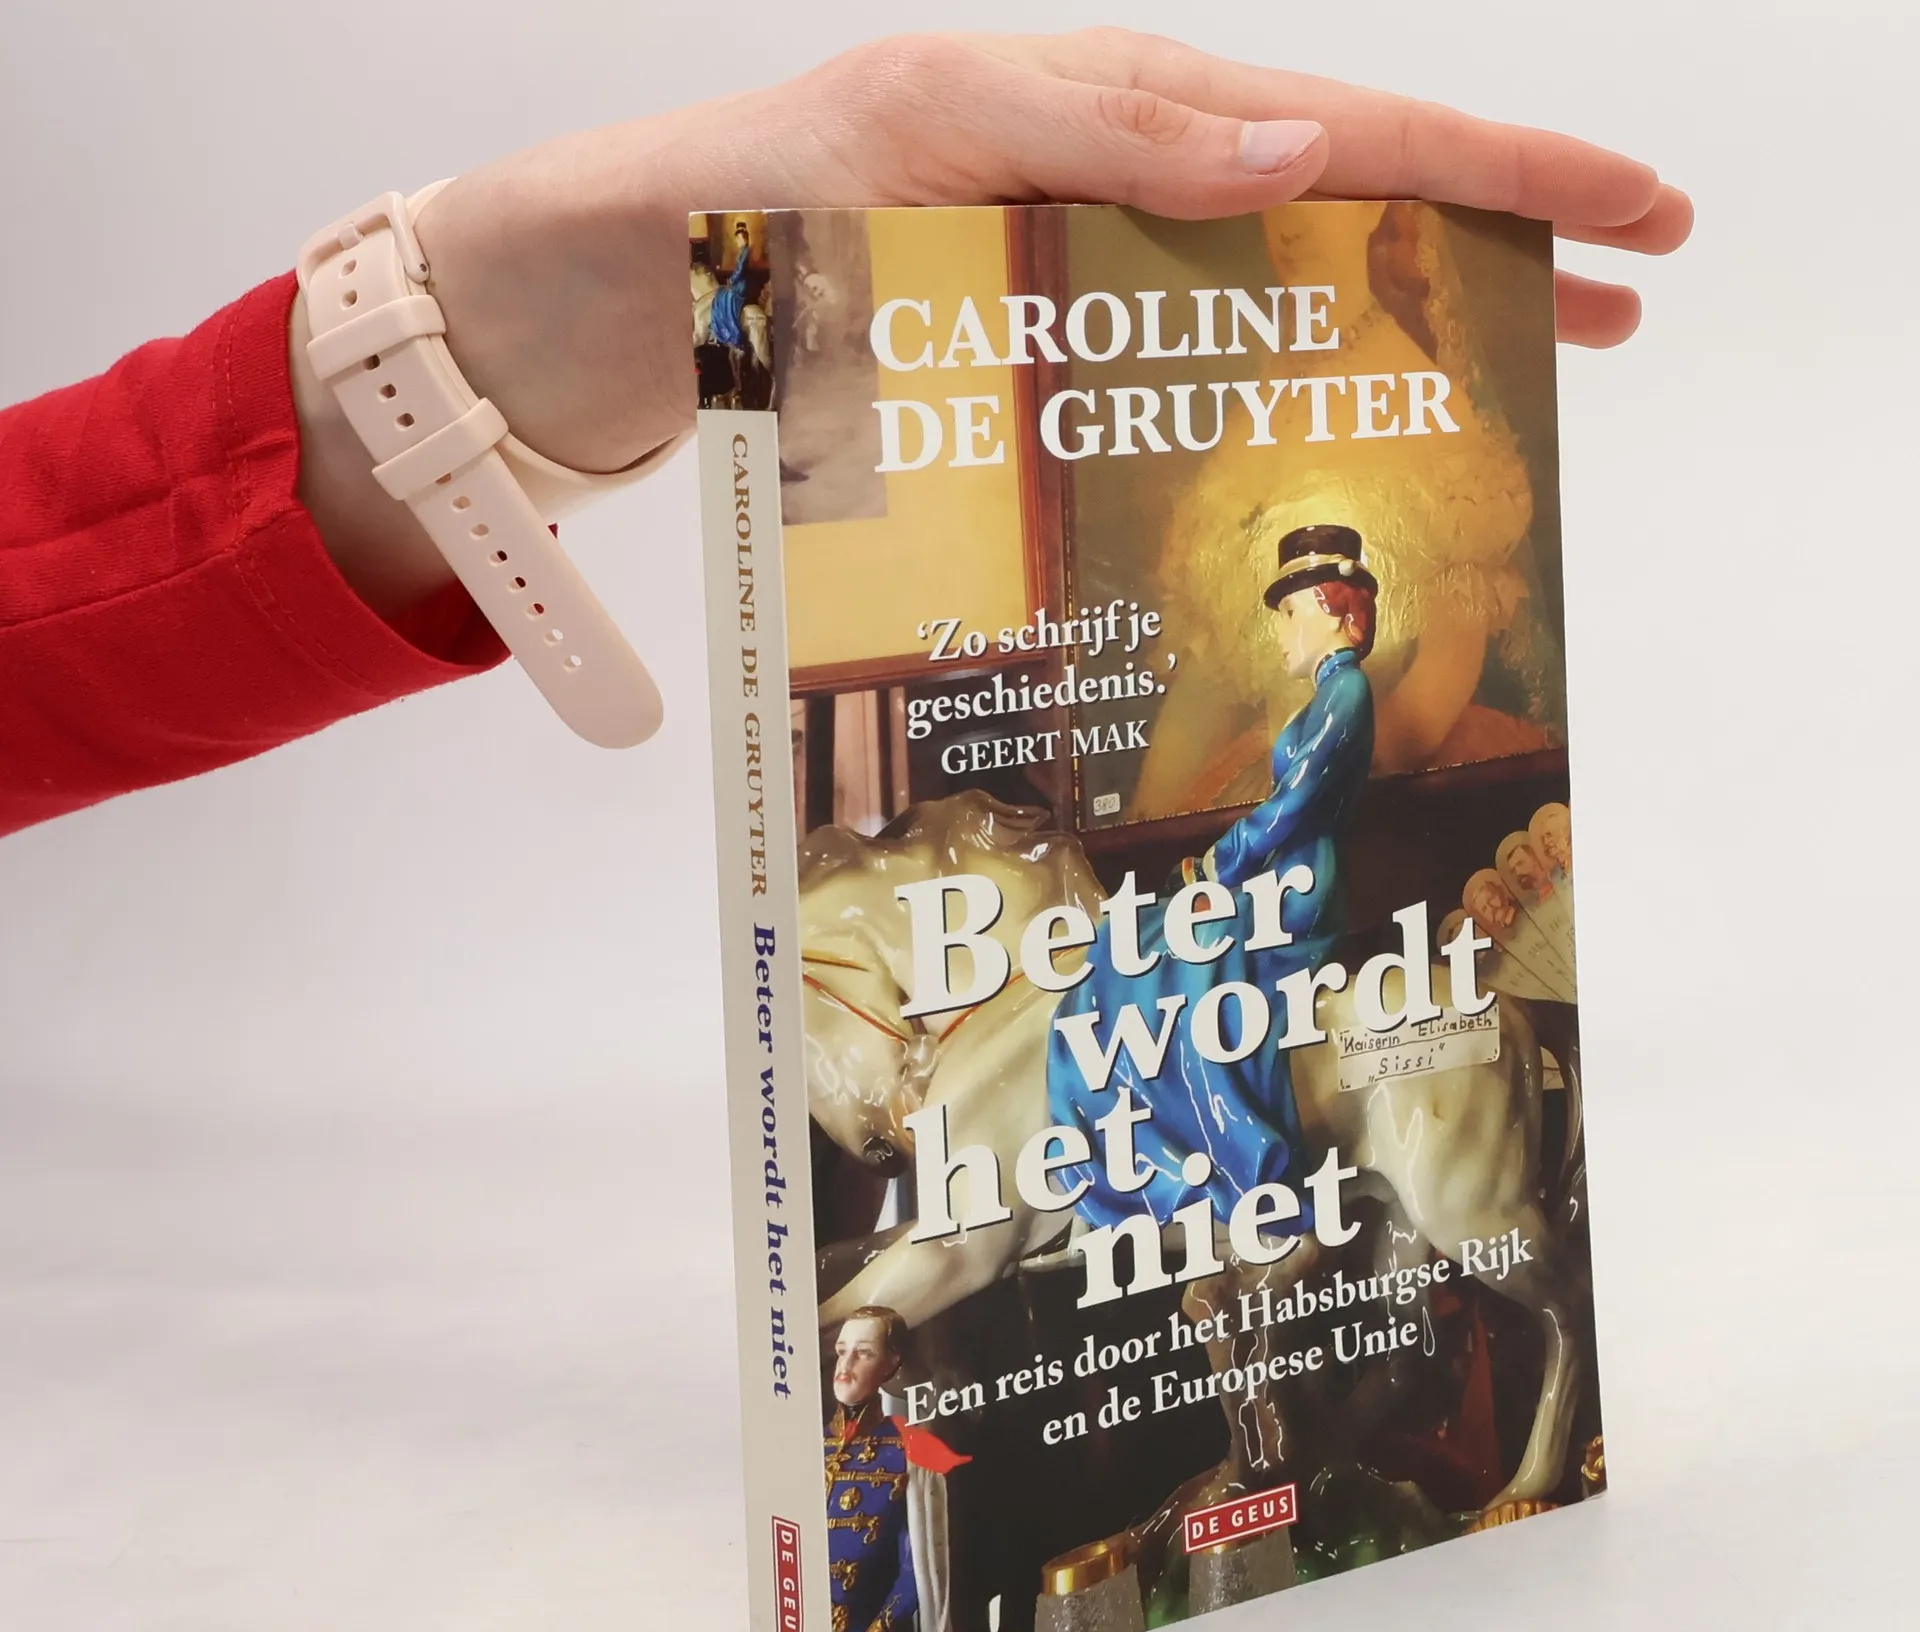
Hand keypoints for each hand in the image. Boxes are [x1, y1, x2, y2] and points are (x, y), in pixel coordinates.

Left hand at [296, 29, 1691, 607]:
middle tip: (1628, 292)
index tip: (1629, 209)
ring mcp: (1051, 274)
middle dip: (1482, 238)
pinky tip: (1297, 451)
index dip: (1489, 166)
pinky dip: (1247, 404)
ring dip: (1386, 325)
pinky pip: (1158, 372)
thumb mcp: (873, 142)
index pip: (1328, 123)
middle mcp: (1081, 184)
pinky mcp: (1005, 355)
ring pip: (1257, 290)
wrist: (573, 315)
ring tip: (1510, 370)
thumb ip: (1068, 135)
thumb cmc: (694, 218)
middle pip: (1325, 198)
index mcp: (1075, 111)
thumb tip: (1286, 151)